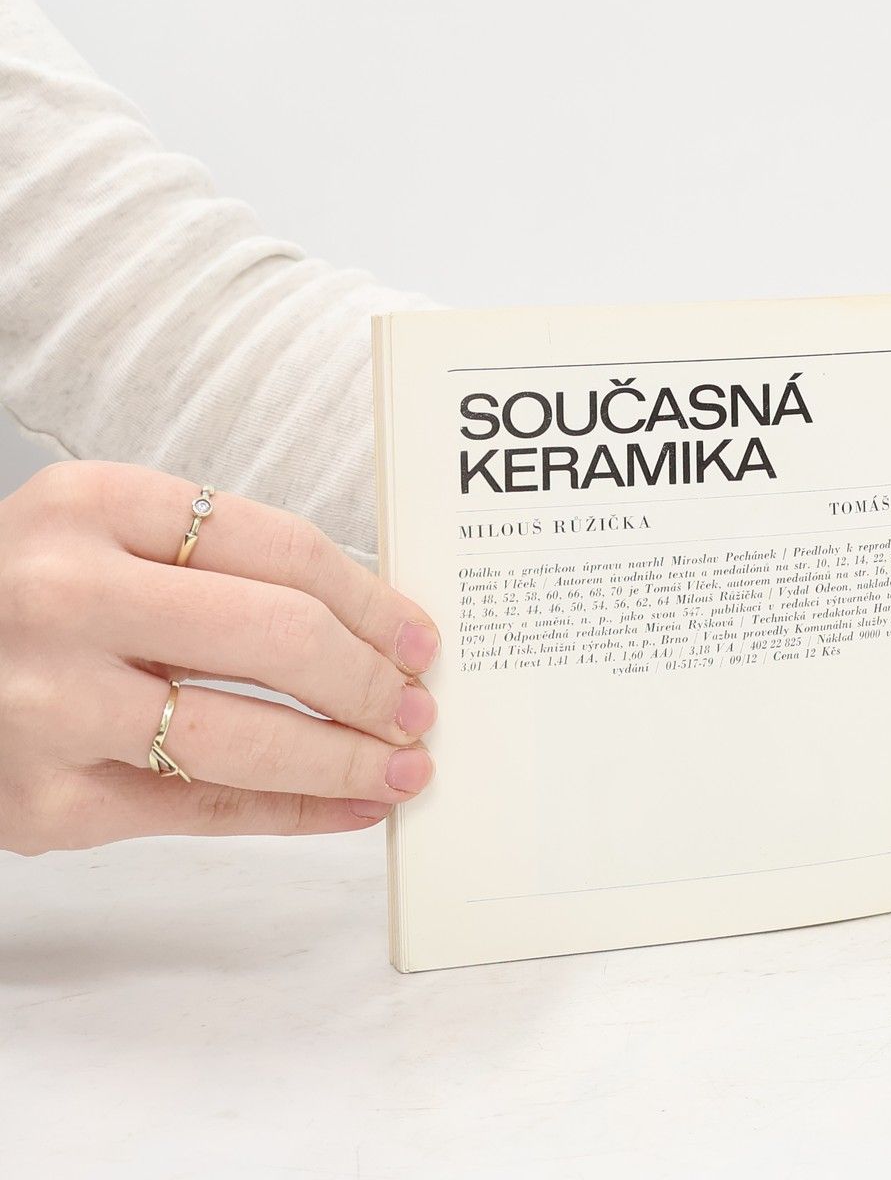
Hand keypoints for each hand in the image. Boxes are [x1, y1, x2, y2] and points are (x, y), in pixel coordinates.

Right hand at [0, 462, 439, 853]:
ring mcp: (47, 705)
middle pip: (275, 638)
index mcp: (95, 506)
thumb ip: (213, 561)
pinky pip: (196, 810)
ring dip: (344, 758)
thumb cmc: (23, 595)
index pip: (281, 548)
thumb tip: (368, 625)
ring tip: (403, 766)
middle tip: (421, 704)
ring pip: (241, 737)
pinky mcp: (40, 803)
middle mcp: (65, 598)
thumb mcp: (100, 536)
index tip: (419, 634)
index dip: (370, 599)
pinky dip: (287, 812)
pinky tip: (343, 810)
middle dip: (370, 681)